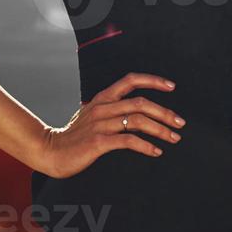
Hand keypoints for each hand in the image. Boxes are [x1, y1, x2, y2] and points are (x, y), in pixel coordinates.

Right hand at [35, 73, 184, 178]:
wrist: (50, 152)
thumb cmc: (74, 137)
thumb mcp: (91, 116)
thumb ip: (110, 110)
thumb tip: (134, 111)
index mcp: (102, 98)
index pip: (130, 80)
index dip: (152, 80)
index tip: (172, 86)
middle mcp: (103, 107)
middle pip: (141, 103)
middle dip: (165, 112)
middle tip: (180, 122)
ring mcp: (100, 124)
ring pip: (138, 120)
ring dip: (160, 129)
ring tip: (173, 138)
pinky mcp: (98, 141)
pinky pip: (128, 140)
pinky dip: (146, 146)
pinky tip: (156, 152)